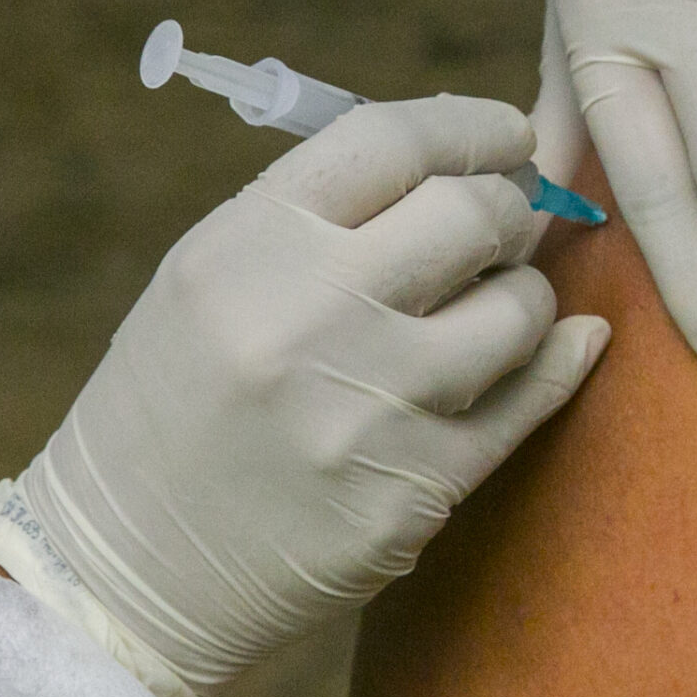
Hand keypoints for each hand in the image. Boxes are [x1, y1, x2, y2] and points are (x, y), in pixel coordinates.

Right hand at [14, 97, 609, 696]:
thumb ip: (325, 217)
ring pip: (518, 309)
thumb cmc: (179, 406)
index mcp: (246, 245)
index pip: (391, 141)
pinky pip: (529, 402)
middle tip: (506, 223)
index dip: (469, 126)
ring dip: (526, 295)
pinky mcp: (414, 490)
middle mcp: (307, 317)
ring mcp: (367, 409)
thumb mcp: (211, 279)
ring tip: (495, 306)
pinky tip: (567, 344)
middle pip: (470, 214)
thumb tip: (470, 161)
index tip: (507, 134)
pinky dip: (558, 362)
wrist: (129, 571)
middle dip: (507, 208)